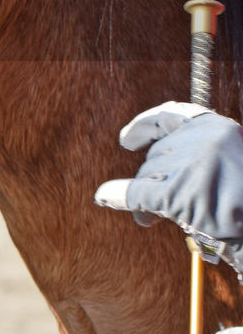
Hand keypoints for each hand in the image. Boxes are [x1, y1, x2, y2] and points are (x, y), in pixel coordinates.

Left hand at [94, 102, 242, 274]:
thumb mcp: (229, 163)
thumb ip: (196, 155)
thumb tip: (148, 166)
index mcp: (217, 128)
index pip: (172, 116)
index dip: (145, 124)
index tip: (127, 139)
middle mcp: (201, 140)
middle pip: (158, 154)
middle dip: (155, 178)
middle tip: (160, 204)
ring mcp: (188, 166)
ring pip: (148, 175)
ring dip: (147, 198)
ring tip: (154, 218)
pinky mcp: (176, 195)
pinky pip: (136, 193)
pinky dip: (118, 195)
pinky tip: (104, 196)